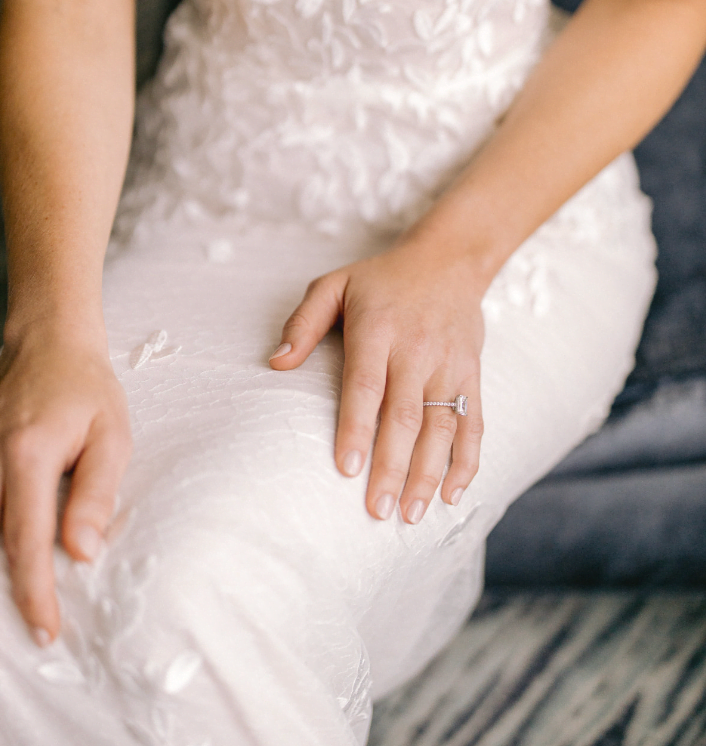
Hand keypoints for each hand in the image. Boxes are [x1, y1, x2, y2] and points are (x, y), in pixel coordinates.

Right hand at [0, 325, 131, 644]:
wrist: (49, 346)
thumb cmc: (87, 389)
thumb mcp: (111, 435)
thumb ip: (95, 493)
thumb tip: (82, 551)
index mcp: (27, 456)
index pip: (26, 540)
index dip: (35, 591)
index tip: (47, 630)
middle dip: (18, 589)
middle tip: (43, 629)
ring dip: (8, 563)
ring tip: (33, 600)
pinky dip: (2, 537)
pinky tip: (19, 556)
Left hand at [269, 240, 485, 523]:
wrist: (449, 260)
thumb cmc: (381, 279)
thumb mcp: (334, 285)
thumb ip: (303, 323)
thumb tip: (275, 363)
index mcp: (378, 330)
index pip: (366, 386)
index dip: (357, 428)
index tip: (347, 469)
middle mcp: (416, 350)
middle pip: (404, 416)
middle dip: (392, 467)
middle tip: (377, 511)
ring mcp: (448, 365)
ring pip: (441, 426)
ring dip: (428, 474)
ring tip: (411, 514)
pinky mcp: (471, 374)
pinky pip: (473, 422)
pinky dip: (466, 460)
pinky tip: (453, 493)